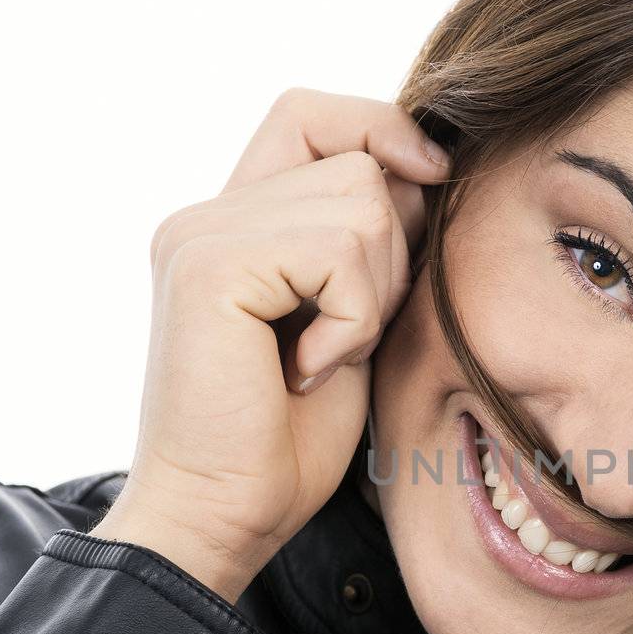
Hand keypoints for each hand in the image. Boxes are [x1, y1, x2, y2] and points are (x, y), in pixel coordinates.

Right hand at [92, 89, 451, 600]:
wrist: (223, 518)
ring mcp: (200, 234)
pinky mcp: (209, 265)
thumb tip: (427, 170)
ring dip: (371, 293)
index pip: (311, 116)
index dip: (381, 130)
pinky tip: (308, 372)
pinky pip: (338, 251)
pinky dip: (352, 319)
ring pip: (358, 202)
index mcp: (232, 223)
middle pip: (354, 161)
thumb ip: (368, 244)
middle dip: (389, 254)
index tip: (432, 180)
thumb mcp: (349, 322)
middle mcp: (205, 215)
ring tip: (322, 358)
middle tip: (344, 338)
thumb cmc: (287, 443)